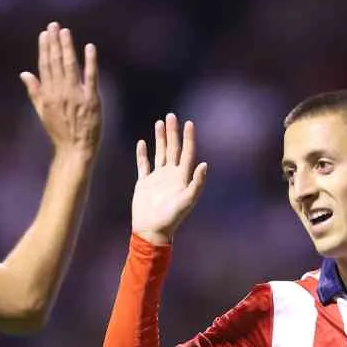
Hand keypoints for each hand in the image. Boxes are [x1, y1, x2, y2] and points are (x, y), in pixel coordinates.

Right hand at [20, 22, 100, 157]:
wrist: (75, 149)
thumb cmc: (59, 132)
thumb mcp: (43, 112)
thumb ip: (34, 91)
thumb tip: (24, 73)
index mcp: (48, 94)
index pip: (45, 66)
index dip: (45, 48)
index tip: (45, 34)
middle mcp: (60, 92)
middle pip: (56, 62)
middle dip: (55, 42)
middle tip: (55, 25)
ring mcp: (76, 95)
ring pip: (70, 66)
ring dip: (67, 47)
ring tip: (66, 32)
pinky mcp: (92, 100)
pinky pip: (91, 77)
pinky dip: (90, 62)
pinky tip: (89, 47)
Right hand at [131, 113, 207, 244]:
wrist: (152, 230)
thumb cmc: (171, 218)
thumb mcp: (187, 201)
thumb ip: (197, 184)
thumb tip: (204, 164)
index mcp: (182, 177)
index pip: (187, 152)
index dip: (188, 138)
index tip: (189, 123)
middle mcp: (171, 175)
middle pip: (173, 148)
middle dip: (172, 132)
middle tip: (171, 116)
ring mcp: (157, 178)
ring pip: (160, 153)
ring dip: (160, 138)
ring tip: (159, 122)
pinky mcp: (144, 183)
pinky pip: (143, 165)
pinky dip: (142, 154)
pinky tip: (142, 143)